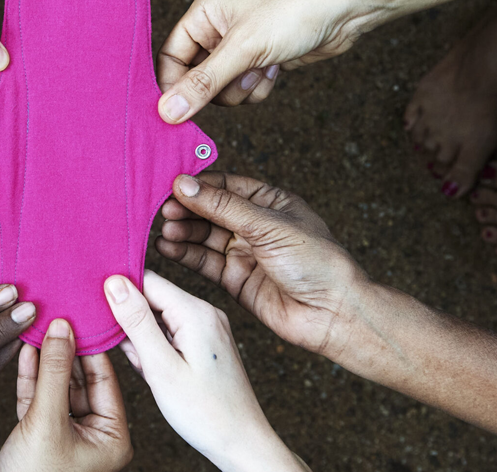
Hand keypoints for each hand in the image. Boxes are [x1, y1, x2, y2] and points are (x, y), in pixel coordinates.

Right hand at [0, 319, 131, 471]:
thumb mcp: (46, 421)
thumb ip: (54, 373)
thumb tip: (62, 329)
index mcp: (113, 438)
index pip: (106, 379)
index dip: (91, 345)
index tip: (81, 315)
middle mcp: (95, 437)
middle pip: (82, 380)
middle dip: (66, 349)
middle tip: (56, 314)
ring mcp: (68, 436)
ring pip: (59, 386)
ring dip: (47, 358)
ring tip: (39, 325)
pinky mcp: (42, 436)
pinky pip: (41, 398)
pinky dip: (33, 375)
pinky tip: (26, 349)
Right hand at [104, 270, 305, 471]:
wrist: (242, 443)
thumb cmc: (205, 412)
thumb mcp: (161, 367)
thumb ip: (136, 321)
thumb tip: (115, 282)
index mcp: (196, 312)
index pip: (148, 280)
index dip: (119, 291)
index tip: (98, 309)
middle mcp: (206, 313)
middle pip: (153, 298)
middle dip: (130, 321)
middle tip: (128, 352)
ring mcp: (208, 329)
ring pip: (159, 319)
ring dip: (143, 340)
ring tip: (149, 370)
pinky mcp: (206, 345)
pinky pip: (171, 335)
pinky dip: (156, 351)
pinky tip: (157, 374)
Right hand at [155, 0, 375, 123]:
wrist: (347, 6)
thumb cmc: (295, 9)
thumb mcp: (243, 48)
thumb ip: (203, 83)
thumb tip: (166, 111)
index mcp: (204, 12)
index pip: (169, 57)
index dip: (173, 86)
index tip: (176, 114)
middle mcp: (218, 27)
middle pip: (195, 78)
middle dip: (218, 87)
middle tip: (240, 77)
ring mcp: (241, 44)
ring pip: (222, 88)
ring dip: (242, 88)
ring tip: (263, 68)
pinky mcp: (262, 58)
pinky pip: (246, 88)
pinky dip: (260, 87)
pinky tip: (277, 68)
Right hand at [155, 172, 369, 358]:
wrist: (332, 312)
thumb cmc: (315, 261)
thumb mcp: (268, 225)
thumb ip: (223, 207)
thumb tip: (185, 185)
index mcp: (269, 202)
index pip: (225, 186)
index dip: (198, 186)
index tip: (172, 186)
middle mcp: (253, 225)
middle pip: (210, 211)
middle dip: (186, 210)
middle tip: (164, 211)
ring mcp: (243, 252)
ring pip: (203, 237)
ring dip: (182, 232)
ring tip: (165, 231)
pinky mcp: (234, 279)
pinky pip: (203, 263)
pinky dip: (184, 255)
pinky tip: (166, 247)